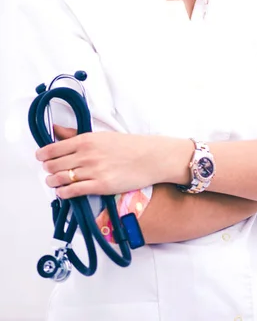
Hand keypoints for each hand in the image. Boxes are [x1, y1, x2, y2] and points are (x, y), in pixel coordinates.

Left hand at [36, 125, 192, 198]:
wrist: (149, 157)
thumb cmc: (128, 146)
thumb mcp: (101, 135)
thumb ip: (77, 136)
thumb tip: (56, 130)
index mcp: (86, 139)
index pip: (54, 148)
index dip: (43, 155)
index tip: (41, 158)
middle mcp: (86, 154)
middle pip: (54, 165)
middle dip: (48, 169)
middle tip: (49, 171)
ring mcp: (93, 171)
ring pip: (61, 179)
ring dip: (53, 182)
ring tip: (53, 182)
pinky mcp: (100, 186)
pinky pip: (73, 191)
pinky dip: (63, 193)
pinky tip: (63, 192)